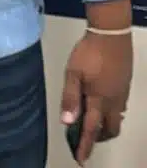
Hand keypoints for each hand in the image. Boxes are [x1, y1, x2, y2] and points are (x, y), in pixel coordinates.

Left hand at [60, 30, 132, 163]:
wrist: (111, 35)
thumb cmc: (89, 53)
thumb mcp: (73, 73)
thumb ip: (70, 97)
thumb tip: (67, 121)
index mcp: (99, 100)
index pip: (91, 128)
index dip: (85, 145)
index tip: (80, 158)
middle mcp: (113, 101)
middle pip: (109, 129)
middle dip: (98, 137)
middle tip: (85, 138)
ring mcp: (121, 93)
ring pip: (116, 119)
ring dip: (105, 125)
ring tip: (91, 122)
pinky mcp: (124, 85)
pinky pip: (119, 107)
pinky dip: (110, 113)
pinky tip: (101, 104)